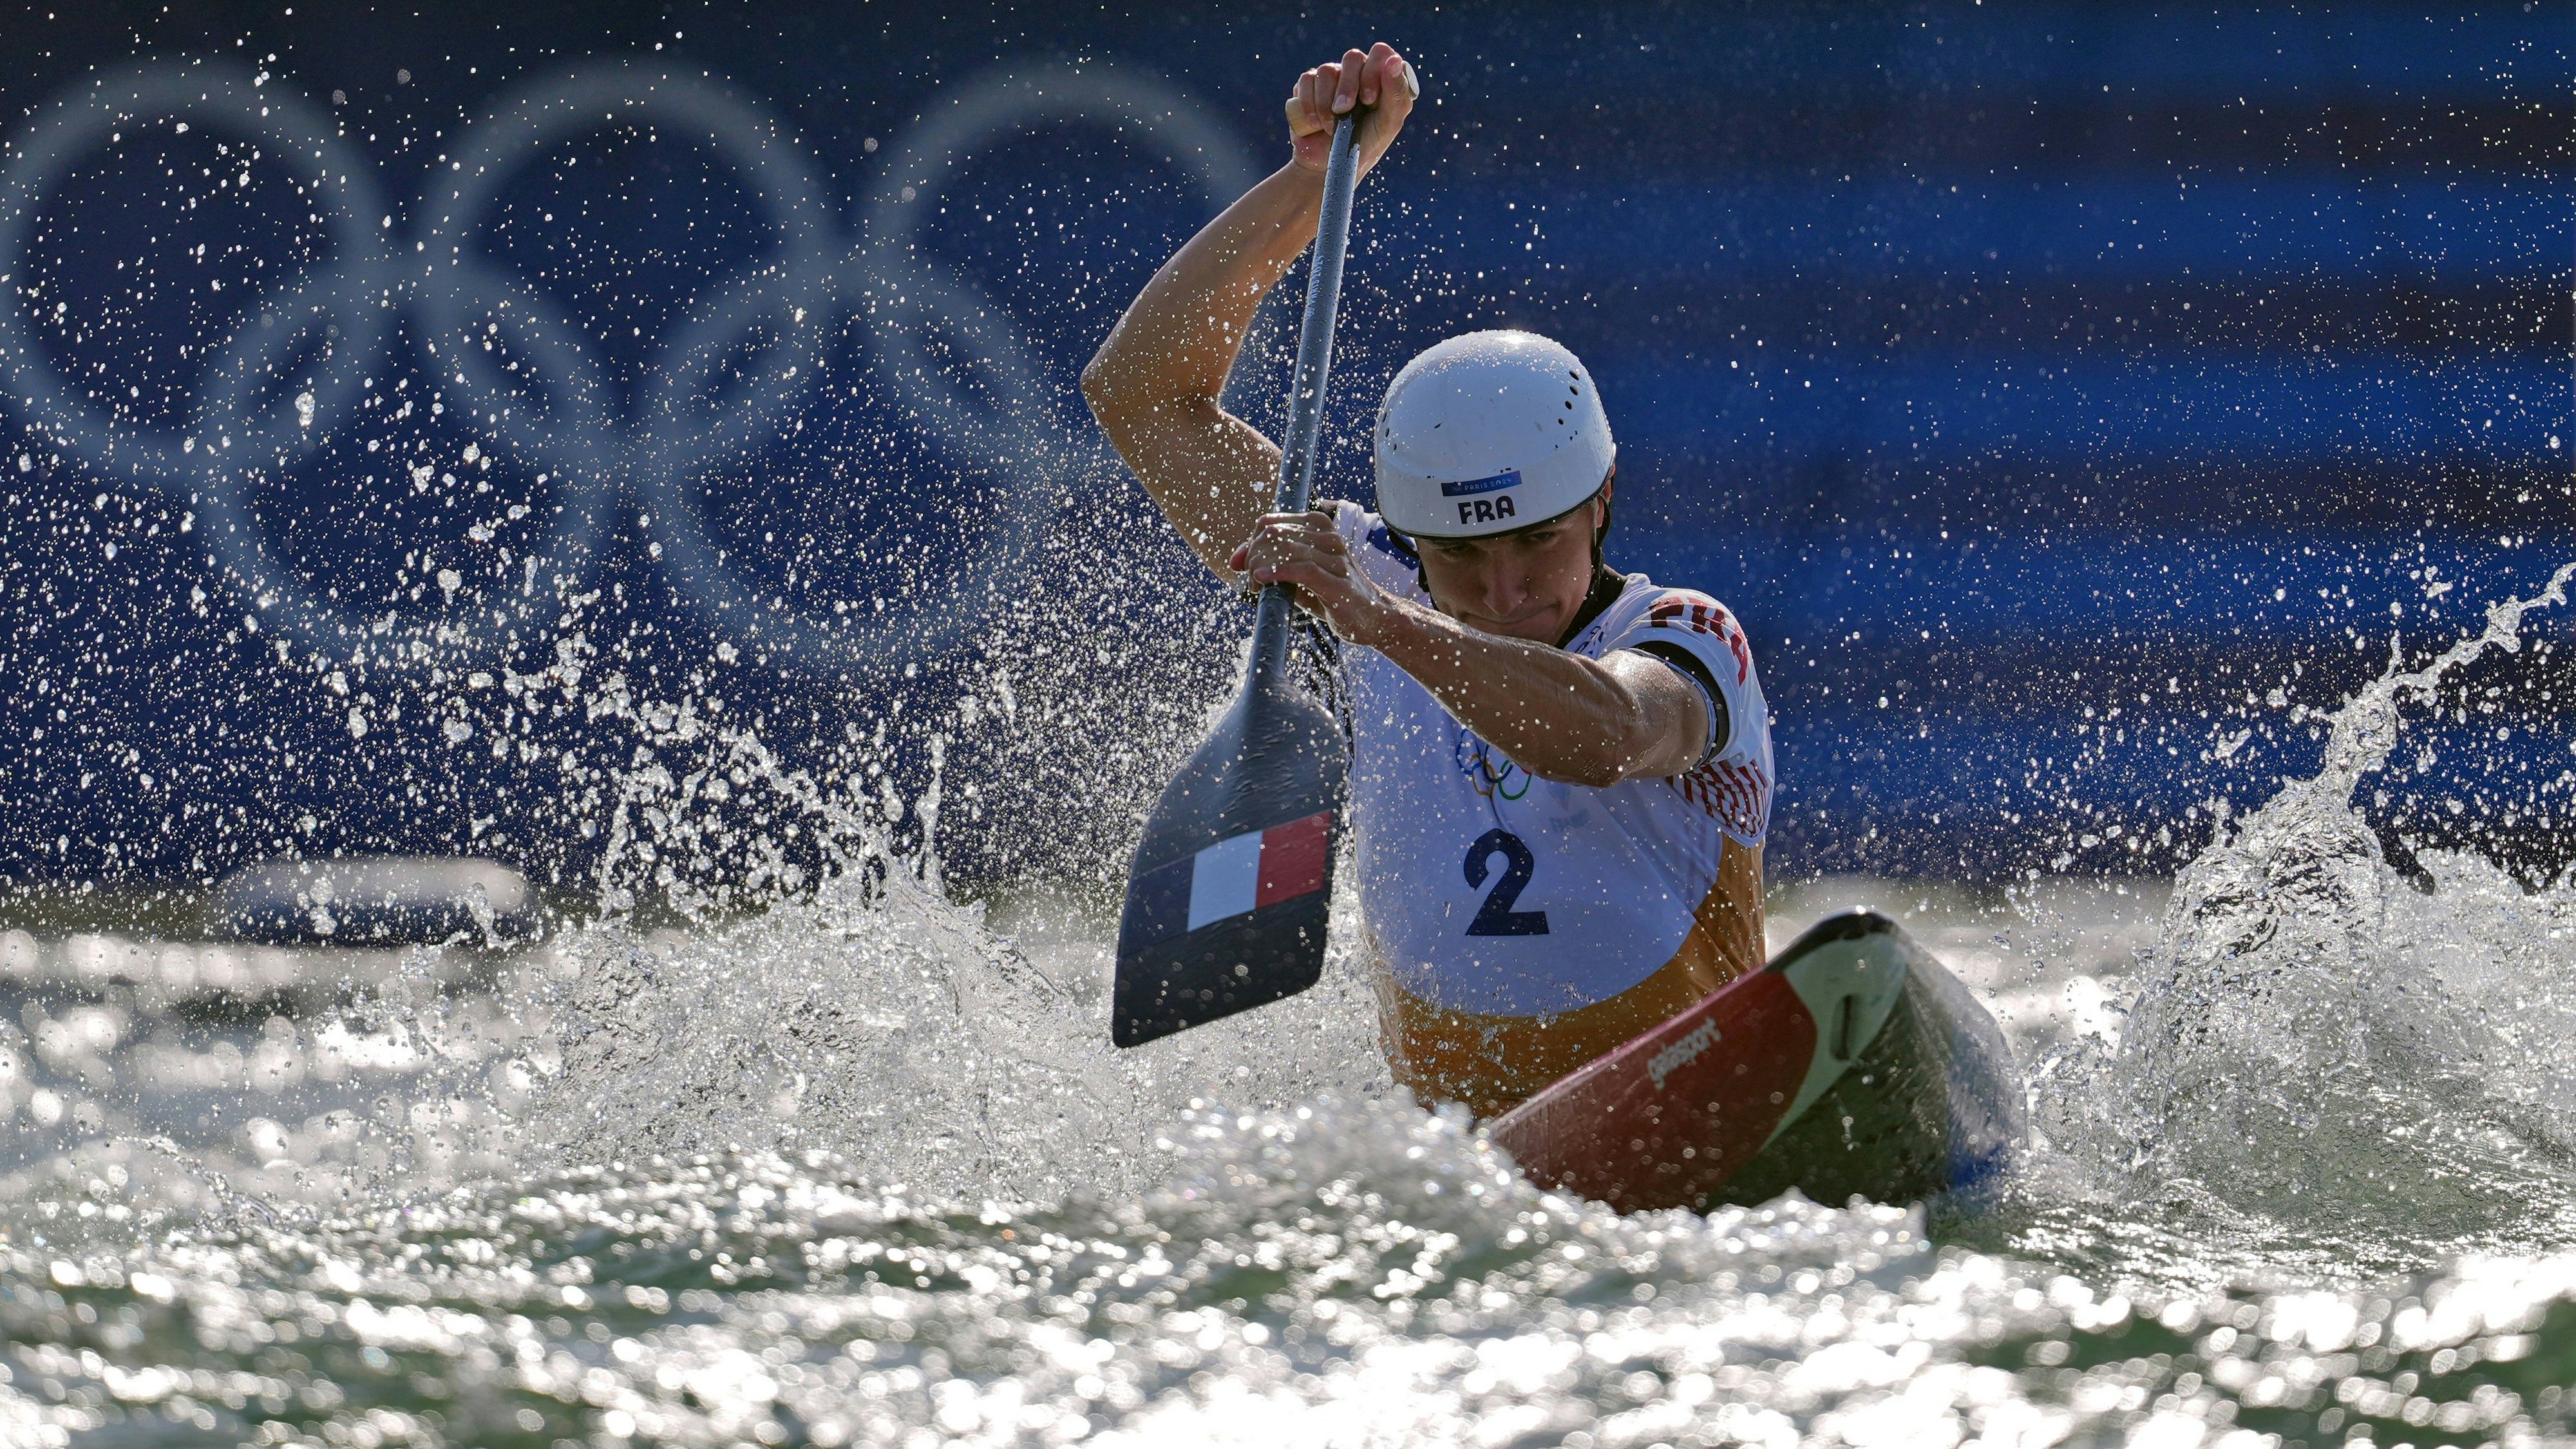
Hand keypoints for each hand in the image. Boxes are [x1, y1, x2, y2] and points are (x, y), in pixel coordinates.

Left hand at [1230, 509, 1403, 645]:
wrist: (1373, 618)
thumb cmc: (1332, 594)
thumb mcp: (1297, 574)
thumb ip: (1268, 562)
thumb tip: (1234, 560)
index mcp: (1318, 526)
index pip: (1268, 523)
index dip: (1249, 544)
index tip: (1246, 566)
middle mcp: (1329, 536)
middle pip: (1273, 534)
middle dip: (1253, 557)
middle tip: (1252, 581)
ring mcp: (1336, 558)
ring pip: (1285, 550)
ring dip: (1261, 568)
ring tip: (1257, 586)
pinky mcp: (1338, 582)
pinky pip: (1302, 570)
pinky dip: (1276, 573)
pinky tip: (1262, 581)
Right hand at [1285, 43, 1418, 179]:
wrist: (1328, 165)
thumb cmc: (1364, 144)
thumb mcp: (1387, 125)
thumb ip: (1396, 94)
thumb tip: (1395, 60)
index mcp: (1381, 77)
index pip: (1381, 53)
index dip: (1374, 71)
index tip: (1368, 99)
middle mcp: (1357, 72)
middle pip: (1352, 58)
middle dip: (1348, 87)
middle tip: (1345, 111)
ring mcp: (1333, 76)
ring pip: (1327, 70)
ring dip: (1327, 103)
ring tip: (1331, 128)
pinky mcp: (1309, 84)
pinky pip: (1307, 80)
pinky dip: (1310, 105)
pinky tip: (1315, 124)